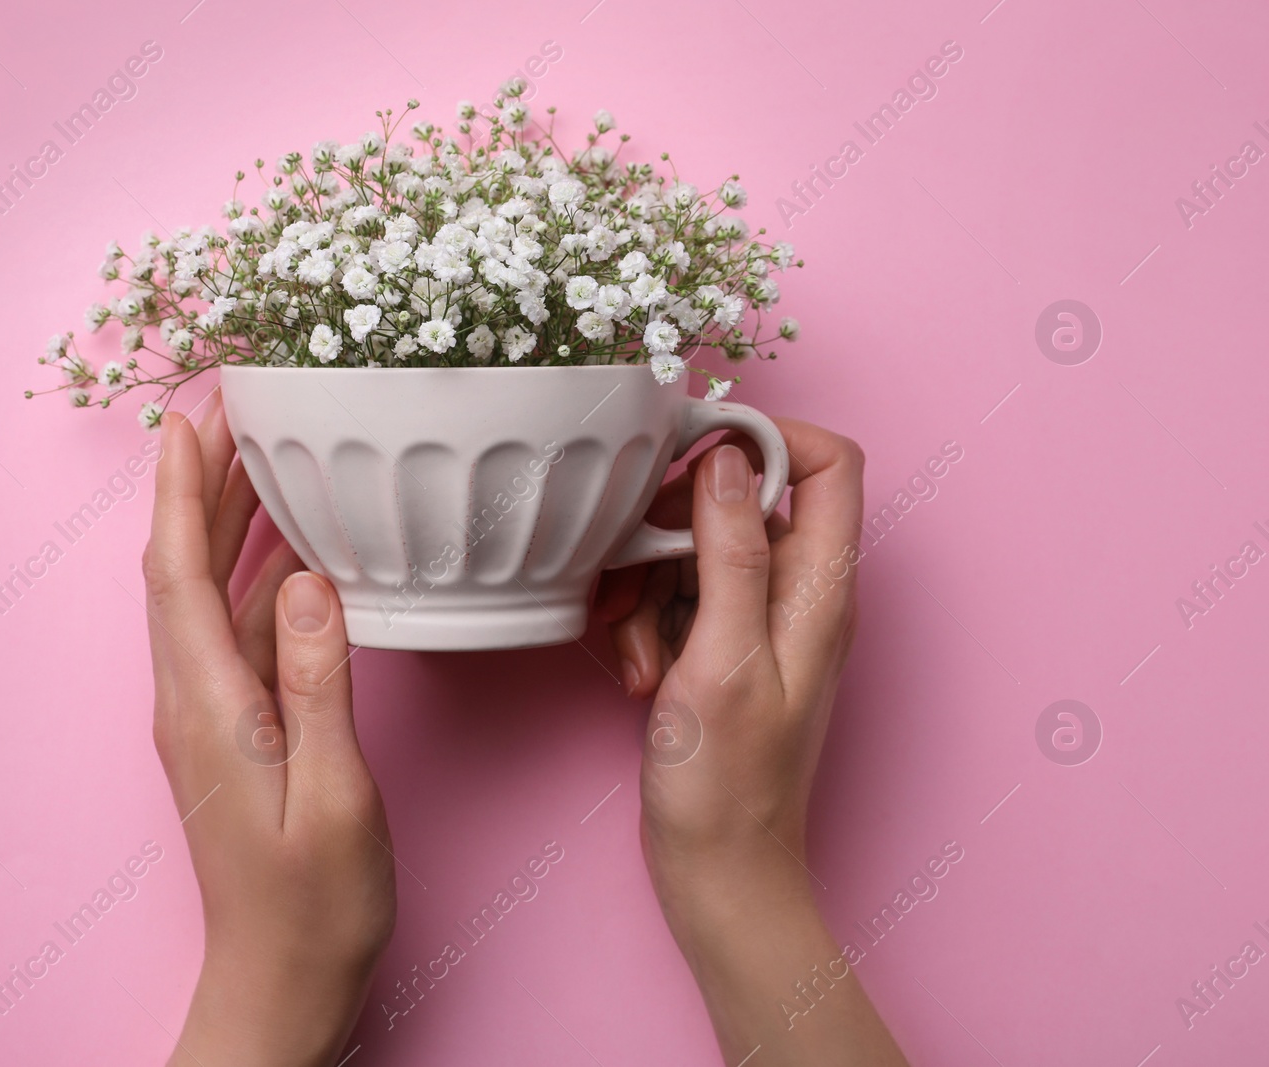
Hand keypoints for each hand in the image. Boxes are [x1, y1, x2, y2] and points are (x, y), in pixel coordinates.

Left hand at [143, 398, 394, 1066]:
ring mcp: (208, 714)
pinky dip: (254, 576)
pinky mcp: (232, 729)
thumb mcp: (334, 798)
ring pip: (206, 594)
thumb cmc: (314, 906)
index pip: (175, 573)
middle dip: (199, 484)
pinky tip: (290, 553)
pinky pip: (235, 630)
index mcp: (206, 707)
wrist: (281, 981)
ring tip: (260, 456)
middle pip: (182, 568)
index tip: (189, 417)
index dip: (179, 490)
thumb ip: (321, 686)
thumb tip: (312, 584)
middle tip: (233, 409)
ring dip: (224, 522)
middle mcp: (191, 700)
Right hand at [596, 419, 905, 1065]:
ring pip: (696, 549)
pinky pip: (677, 596)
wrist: (718, 870)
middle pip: (740, 500)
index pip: (829, 463)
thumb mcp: (722, 657)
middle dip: (673, 531)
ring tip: (636, 652)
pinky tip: (637, 673)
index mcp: (822, 588)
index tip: (689, 456)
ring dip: (647, 587)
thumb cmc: (728, 784)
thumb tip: (730, 459)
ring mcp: (760, 620)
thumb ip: (731, 552)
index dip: (764, 439)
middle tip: (634, 577)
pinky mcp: (721, 646)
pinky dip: (646, 622)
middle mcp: (801, 594)